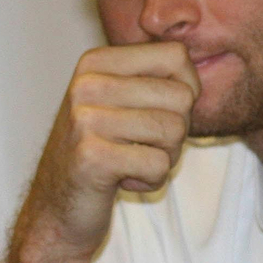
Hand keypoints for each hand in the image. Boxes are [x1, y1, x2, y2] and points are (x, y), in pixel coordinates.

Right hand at [19, 42, 198, 259]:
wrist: (59, 206)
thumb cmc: (105, 152)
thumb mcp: (125, 103)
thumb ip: (159, 80)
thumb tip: (203, 64)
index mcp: (97, 62)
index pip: (175, 56)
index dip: (187, 90)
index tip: (161, 112)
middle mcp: (87, 84)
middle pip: (182, 97)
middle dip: (176, 130)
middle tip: (142, 145)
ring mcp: (85, 119)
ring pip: (174, 131)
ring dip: (164, 157)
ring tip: (131, 161)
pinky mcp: (91, 157)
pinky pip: (159, 165)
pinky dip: (151, 180)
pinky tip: (122, 180)